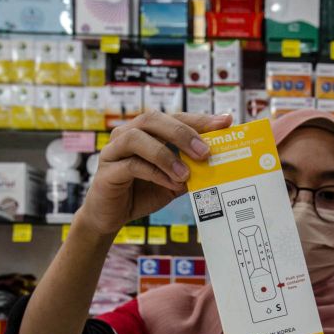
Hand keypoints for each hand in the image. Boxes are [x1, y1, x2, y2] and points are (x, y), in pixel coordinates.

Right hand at [76, 111, 231, 235]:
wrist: (112, 216)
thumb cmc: (143, 192)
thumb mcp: (173, 181)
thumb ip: (190, 170)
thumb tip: (218, 164)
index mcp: (147, 131)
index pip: (175, 117)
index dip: (200, 119)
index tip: (226, 122)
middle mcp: (128, 133)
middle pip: (154, 119)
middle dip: (183, 133)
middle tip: (205, 151)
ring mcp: (114, 150)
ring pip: (137, 138)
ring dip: (166, 155)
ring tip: (186, 173)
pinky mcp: (107, 171)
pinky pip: (131, 166)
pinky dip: (155, 173)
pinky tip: (171, 184)